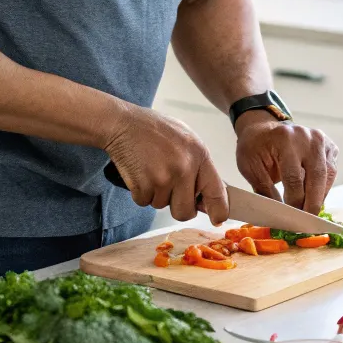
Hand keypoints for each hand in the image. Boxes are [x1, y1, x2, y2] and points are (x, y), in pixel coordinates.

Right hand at [104, 106, 228, 224]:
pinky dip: (141, 192)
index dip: (218, 210)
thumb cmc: (155, 129)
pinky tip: (141, 171)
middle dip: (178, 206)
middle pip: (185, 211)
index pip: (216, 192)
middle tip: (170, 189)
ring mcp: (163, 178)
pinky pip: (144, 202)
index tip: (217, 219)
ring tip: (152, 169)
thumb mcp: (187, 139)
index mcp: (199, 155)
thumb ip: (198, 165)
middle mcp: (184, 168)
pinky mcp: (143, 185)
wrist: (124, 123)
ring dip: (156, 194)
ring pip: (162, 206)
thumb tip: (205, 195)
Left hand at [234, 111, 338, 213]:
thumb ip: (264, 190)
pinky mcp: (329, 146)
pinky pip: (331, 171)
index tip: (291, 220)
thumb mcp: (250, 167)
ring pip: (328, 175)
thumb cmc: (254, 148)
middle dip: (312, 204)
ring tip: (309, 214)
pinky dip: (324, 187)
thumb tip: (279, 215)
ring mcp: (320, 140)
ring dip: (320, 197)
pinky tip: (314, 198)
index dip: (294, 202)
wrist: (263, 129)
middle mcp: (307, 136)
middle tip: (306, 224)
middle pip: (316, 176)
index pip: (294, 177)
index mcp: (285, 139)